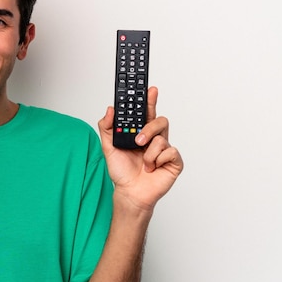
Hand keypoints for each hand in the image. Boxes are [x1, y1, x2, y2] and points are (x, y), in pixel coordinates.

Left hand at [98, 87, 182, 211]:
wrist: (130, 192)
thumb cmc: (122, 171)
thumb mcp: (108, 147)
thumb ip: (106, 127)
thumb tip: (110, 109)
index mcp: (141, 133)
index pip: (146, 112)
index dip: (149, 99)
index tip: (150, 88)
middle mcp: (155, 139)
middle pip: (160, 121)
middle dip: (149, 128)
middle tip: (138, 140)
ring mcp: (165, 149)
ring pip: (161, 139)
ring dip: (148, 153)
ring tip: (143, 163)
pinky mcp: (174, 161)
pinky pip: (169, 152)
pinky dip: (157, 161)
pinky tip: (153, 168)